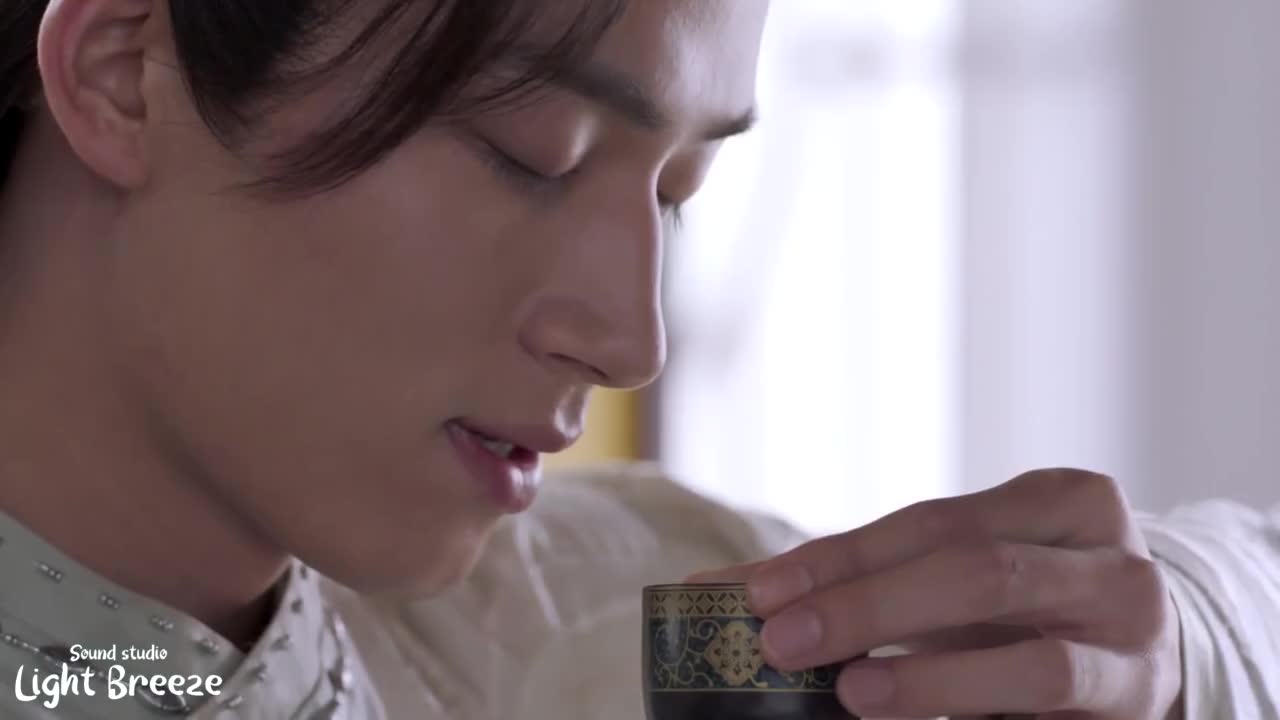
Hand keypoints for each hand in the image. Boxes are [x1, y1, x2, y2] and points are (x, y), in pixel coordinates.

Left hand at [690, 469, 1183, 718]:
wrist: (1144, 654)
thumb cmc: (1026, 602)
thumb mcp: (955, 569)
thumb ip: (858, 574)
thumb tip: (713, 592)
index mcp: (1064, 499)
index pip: (935, 521)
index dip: (842, 557)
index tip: (758, 591)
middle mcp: (1113, 561)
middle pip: (980, 573)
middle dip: (870, 606)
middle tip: (783, 640)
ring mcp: (1135, 644)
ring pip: (1035, 659)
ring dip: (930, 678)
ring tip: (851, 692)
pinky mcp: (1134, 710)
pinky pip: (1049, 713)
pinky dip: (972, 714)